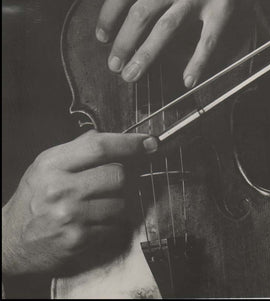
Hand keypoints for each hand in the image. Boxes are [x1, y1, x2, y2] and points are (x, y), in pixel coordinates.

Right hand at [2, 130, 157, 275]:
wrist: (10, 240)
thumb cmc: (32, 199)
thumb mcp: (45, 165)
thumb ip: (76, 148)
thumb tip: (108, 136)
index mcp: (53, 164)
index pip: (100, 147)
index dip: (130, 143)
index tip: (149, 143)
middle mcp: (61, 189)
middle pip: (118, 174)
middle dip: (124, 176)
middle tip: (116, 180)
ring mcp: (70, 216)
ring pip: (121, 202)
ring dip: (119, 201)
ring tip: (101, 203)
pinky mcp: (78, 239)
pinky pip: (115, 225)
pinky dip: (113, 222)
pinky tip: (97, 220)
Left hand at [96, 0, 269, 87]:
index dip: (108, 15)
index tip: (102, 35)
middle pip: (140, 13)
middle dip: (123, 43)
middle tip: (114, 65)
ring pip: (166, 28)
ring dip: (146, 55)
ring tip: (133, 75)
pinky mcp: (224, 6)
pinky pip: (207, 40)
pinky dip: (197, 62)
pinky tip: (188, 80)